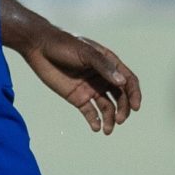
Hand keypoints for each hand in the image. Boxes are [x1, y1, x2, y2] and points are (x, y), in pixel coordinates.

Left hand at [21, 27, 142, 134]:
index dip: (134, 94)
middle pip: (120, 97)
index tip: (135, 107)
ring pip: (107, 108)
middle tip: (120, 120)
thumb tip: (123, 83)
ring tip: (107, 130)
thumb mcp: (86, 53)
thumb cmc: (64, 45)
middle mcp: (103, 78)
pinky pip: (90, 113)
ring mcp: (91, 89)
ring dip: (110, 119)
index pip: (128, 81)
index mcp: (109, 64)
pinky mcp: (78, 98)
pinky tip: (96, 128)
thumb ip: (104, 67)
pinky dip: (94, 121)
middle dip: (123, 109)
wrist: (39, 48)